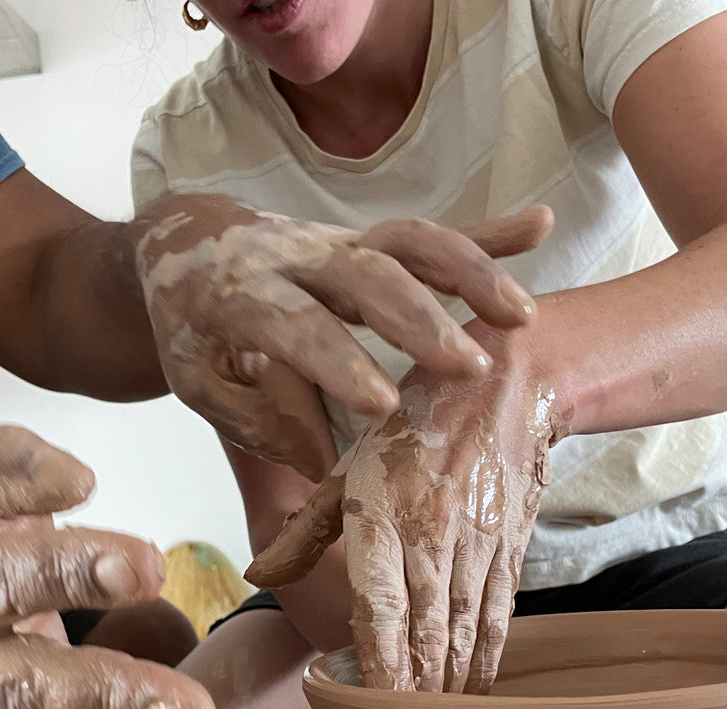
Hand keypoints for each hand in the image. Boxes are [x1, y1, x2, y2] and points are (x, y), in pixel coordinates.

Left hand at [132, 195, 554, 481]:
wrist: (185, 240)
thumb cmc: (192, 326)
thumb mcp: (196, 380)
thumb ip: (254, 420)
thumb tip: (321, 464)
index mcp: (242, 293)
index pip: (295, 324)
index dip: (339, 361)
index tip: (385, 402)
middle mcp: (297, 257)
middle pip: (366, 274)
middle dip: (423, 317)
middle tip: (472, 366)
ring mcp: (339, 240)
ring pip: (409, 241)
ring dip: (469, 272)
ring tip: (520, 316)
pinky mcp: (369, 238)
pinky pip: (431, 233)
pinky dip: (486, 230)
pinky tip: (540, 227)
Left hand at [248, 325, 566, 693]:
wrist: (499, 386)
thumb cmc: (408, 429)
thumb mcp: (345, 471)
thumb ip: (302, 532)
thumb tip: (258, 577)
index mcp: (383, 522)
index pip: (380, 615)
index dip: (379, 673)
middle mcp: (432, 540)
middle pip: (424, 639)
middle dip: (414, 701)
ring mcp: (476, 546)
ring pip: (462, 635)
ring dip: (450, 688)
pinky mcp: (509, 548)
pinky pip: (496, 616)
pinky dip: (486, 657)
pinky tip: (477, 687)